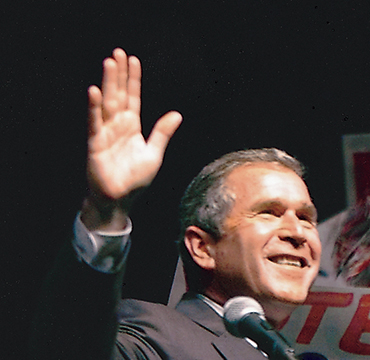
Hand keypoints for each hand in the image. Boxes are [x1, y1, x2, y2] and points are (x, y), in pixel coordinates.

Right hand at [84, 48, 181, 229]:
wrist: (120, 199)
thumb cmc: (136, 179)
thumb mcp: (154, 154)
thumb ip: (162, 133)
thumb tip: (176, 114)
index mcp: (132, 127)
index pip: (133, 98)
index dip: (133, 80)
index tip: (133, 60)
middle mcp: (118, 126)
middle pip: (119, 94)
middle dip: (119, 74)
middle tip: (118, 52)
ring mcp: (105, 132)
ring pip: (107, 103)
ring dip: (108, 83)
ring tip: (109, 63)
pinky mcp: (95, 143)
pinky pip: (94, 122)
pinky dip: (94, 107)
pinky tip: (95, 91)